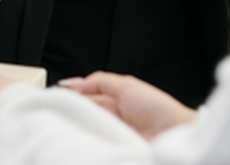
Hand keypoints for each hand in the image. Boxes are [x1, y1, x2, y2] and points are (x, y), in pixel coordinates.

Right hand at [61, 72, 196, 139]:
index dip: (72, 96)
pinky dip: (87, 143)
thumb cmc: (158, 109)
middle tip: (58, 111)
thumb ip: (99, 81)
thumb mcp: (126, 85)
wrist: (174, 134)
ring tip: (67, 124)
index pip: (87, 96)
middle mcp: (113, 118)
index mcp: (116, 99)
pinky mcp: (111, 149)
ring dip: (78, 127)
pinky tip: (81, 139)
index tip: (55, 97)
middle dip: (72, 112)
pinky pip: (94, 146)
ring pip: (87, 131)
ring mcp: (112, 135)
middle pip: (85, 114)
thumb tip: (72, 82)